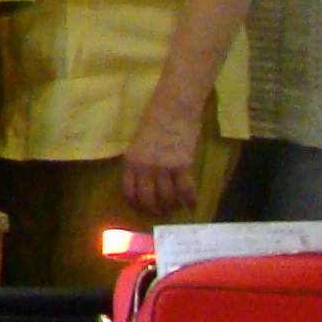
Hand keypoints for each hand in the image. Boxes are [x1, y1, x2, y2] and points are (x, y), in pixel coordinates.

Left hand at [118, 101, 207, 216]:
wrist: (173, 109)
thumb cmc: (155, 120)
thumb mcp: (138, 143)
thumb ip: (139, 161)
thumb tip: (145, 180)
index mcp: (131, 161)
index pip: (128, 191)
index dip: (135, 204)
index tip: (142, 208)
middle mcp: (145, 168)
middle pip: (147, 199)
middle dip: (154, 210)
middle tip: (161, 212)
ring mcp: (164, 168)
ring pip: (167, 198)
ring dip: (172, 206)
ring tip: (176, 207)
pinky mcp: (183, 166)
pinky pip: (186, 191)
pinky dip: (190, 201)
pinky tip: (192, 205)